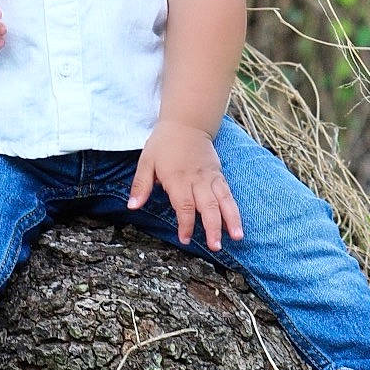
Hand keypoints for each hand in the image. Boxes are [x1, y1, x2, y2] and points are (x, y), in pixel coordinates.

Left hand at [128, 121, 243, 251]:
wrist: (187, 122)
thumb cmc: (164, 143)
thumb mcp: (146, 160)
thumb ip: (141, 185)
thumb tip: (132, 206)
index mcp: (177, 178)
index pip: (184, 205)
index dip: (186, 224)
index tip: (186, 239)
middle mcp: (197, 179)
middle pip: (208, 206)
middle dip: (212, 228)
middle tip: (215, 247)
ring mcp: (210, 177)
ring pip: (223, 201)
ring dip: (230, 220)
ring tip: (237, 237)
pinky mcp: (218, 175)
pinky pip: (228, 194)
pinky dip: (233, 209)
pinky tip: (237, 224)